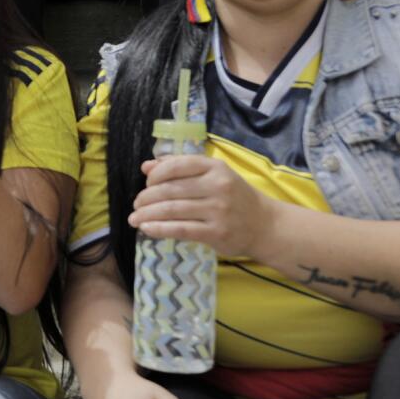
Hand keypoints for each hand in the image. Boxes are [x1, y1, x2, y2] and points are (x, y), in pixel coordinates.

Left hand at [129, 154, 272, 257]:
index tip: (146, 183)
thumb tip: (146, 166)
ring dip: (147, 214)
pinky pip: (180, 229)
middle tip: (136, 204)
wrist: (265, 225)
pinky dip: (159, 229)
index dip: (156, 174)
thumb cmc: (234, 197)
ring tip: (134, 218)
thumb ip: (180, 167)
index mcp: (215, 167)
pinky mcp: (216, 232)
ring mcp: (217, 210)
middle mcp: (217, 186)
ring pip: (172, 210)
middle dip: (146, 198)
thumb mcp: (213, 175)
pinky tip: (147, 229)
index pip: (177, 165)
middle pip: (170, 190)